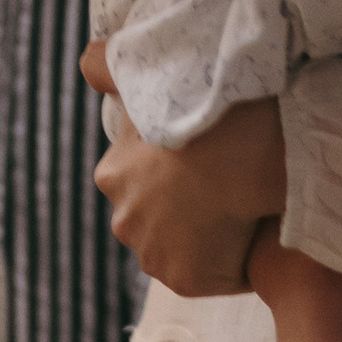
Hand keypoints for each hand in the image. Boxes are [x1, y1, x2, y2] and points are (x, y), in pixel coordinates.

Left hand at [85, 51, 286, 296]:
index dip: (174, 171)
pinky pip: (213, 274)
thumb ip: (108, 68)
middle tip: (228, 183)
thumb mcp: (153, 79)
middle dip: (184, 208)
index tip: (204, 158)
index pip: (142, 180)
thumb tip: (85, 61)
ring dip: (207, 238)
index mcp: (113, 175)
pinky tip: (255, 234)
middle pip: (158, 217)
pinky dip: (232, 262)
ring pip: (181, 248)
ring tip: (245, 210)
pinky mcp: (184, 280)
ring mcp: (152, 255)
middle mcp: (123, 220)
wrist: (250, 148)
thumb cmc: (211, 109)